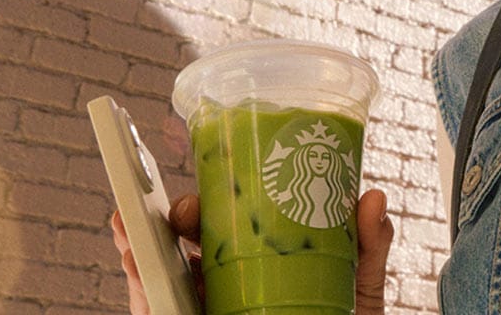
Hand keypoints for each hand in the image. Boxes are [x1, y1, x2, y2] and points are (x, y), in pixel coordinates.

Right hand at [112, 190, 394, 314]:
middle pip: (181, 247)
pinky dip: (141, 294)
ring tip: (129, 228)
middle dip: (166, 222)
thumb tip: (371, 199)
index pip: (221, 226)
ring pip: (156, 278)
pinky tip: (139, 277)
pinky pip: (155, 311)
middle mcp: (219, 287)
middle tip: (175, 213)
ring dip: (137, 249)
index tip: (199, 196)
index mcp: (253, 265)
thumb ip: (366, 247)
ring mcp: (200, 309)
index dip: (204, 206)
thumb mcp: (357, 287)